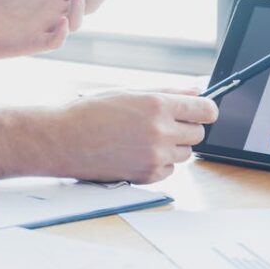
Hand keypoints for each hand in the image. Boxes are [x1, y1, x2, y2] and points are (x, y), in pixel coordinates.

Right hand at [0, 89, 218, 183]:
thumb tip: (196, 93)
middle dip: (185, 128)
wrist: (63, 140)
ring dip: (173, 147)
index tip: (201, 112)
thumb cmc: (91, 112)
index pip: (206, 111)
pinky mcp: (146, 175)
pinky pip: (169, 171)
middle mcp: (160, 131)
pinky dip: (160, 163)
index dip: (206, 111)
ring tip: (144, 138)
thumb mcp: (129, 93)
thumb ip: (167, 93)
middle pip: (198, 134)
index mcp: (157, 105)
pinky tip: (137, 153)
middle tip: (162, 124)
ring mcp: (155, 156)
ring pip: (185, 154)